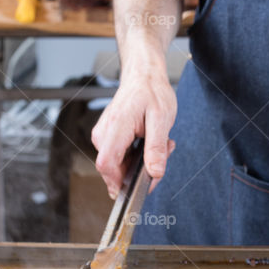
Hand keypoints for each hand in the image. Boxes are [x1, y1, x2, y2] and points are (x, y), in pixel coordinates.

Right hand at [92, 70, 176, 197]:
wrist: (144, 75)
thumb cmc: (152, 92)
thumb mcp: (162, 120)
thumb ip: (157, 148)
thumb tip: (155, 173)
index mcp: (115, 127)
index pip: (106, 164)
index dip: (117, 183)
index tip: (133, 192)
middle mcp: (104, 133)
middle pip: (114, 169)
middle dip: (140, 171)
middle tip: (165, 155)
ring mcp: (104, 135)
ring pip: (119, 164)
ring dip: (142, 162)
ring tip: (162, 143)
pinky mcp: (109, 137)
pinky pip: (121, 157)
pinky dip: (138, 155)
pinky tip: (152, 142)